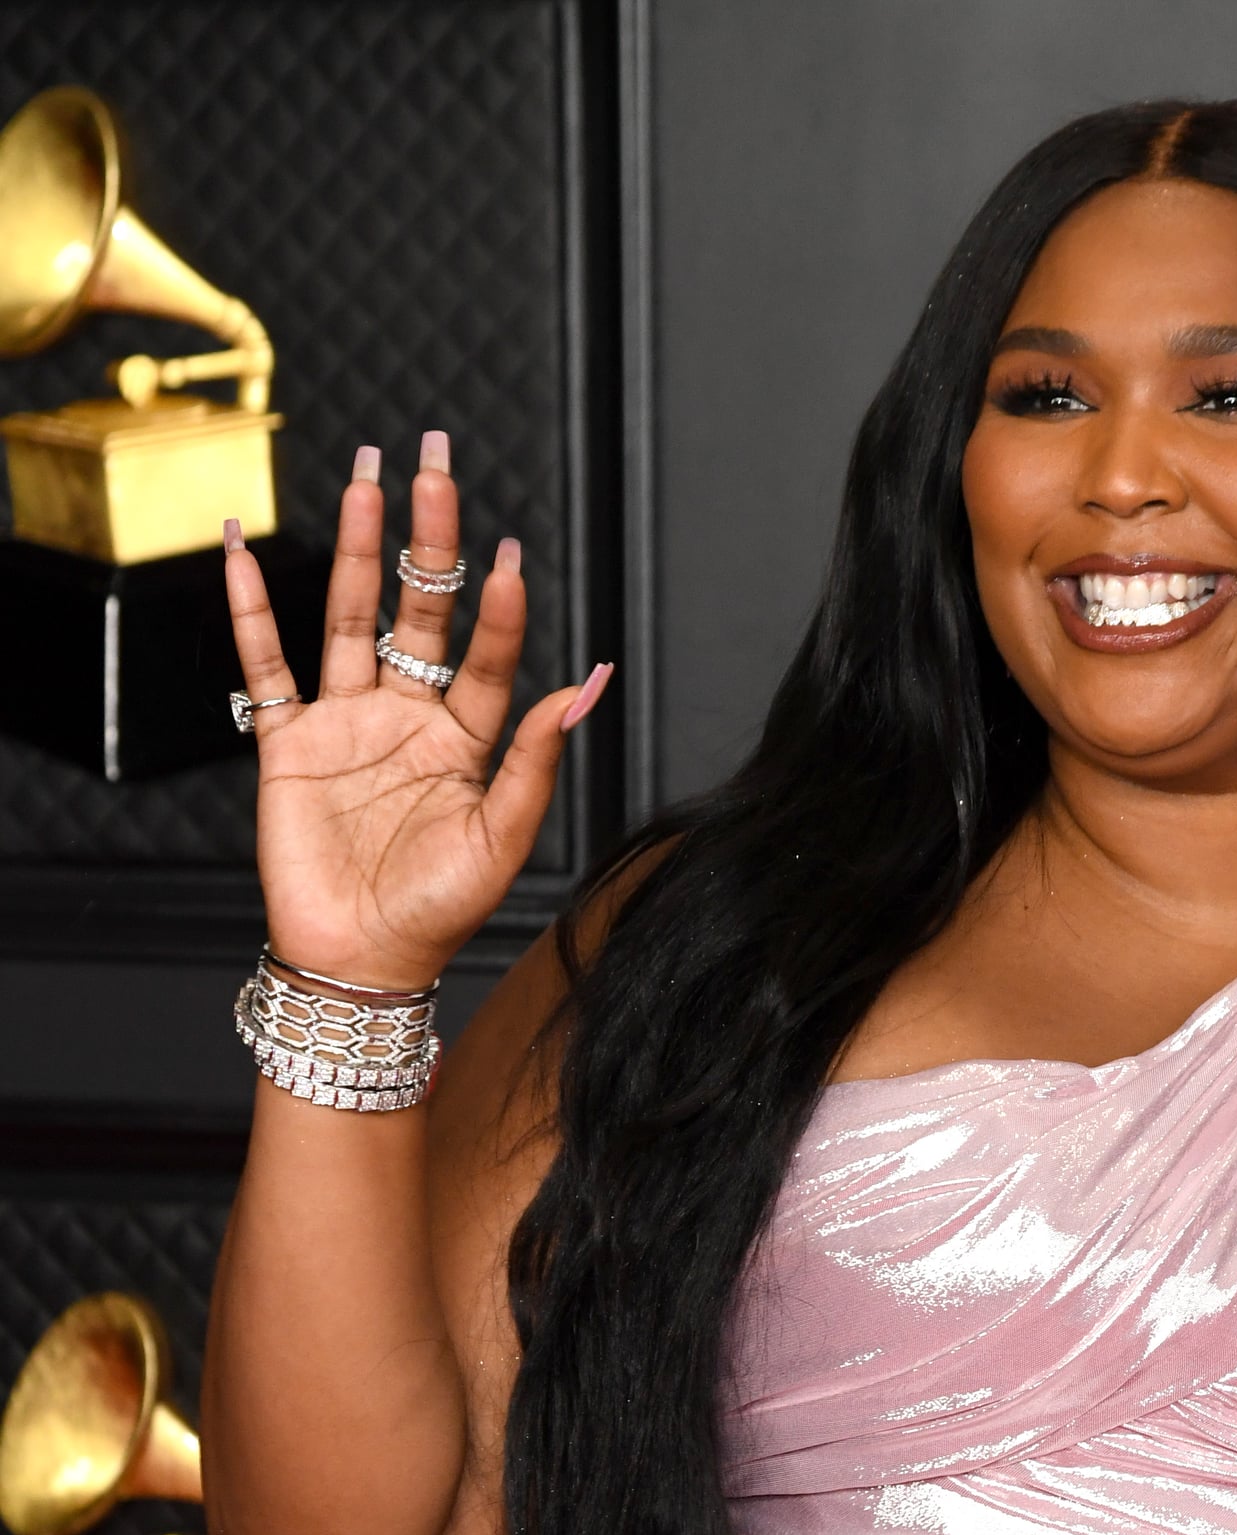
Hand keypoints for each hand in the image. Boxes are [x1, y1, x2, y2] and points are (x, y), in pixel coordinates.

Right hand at [222, 431, 611, 990]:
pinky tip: (243, 548)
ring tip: (365, 478)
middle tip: (433, 464)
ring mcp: (346, 724)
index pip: (485, 656)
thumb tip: (586, 686)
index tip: (507, 555)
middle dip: (425, 538)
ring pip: (348, 616)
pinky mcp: (288, 744)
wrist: (362, 961)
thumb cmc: (438, 913)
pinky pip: (266, 663)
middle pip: (418, 610)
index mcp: (465, 743)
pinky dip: (251, 606)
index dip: (497, 608)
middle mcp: (407, 719)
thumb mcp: (503, 840)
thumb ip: (536, 759)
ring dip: (353, 548)